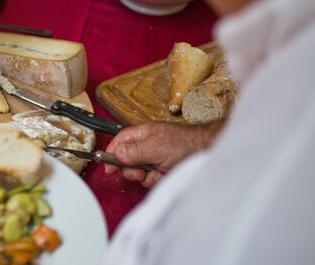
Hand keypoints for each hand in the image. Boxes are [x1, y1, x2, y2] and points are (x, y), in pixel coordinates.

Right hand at [104, 120, 223, 187]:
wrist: (206, 152)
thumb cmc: (184, 143)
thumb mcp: (155, 146)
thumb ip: (134, 151)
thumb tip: (117, 154)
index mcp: (141, 134)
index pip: (119, 142)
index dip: (111, 154)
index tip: (108, 167)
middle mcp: (145, 146)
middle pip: (126, 161)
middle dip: (131, 169)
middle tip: (139, 172)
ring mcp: (153, 159)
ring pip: (137, 173)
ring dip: (145, 176)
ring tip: (157, 171)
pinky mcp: (160, 170)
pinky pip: (149, 180)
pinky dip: (155, 180)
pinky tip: (165, 175)